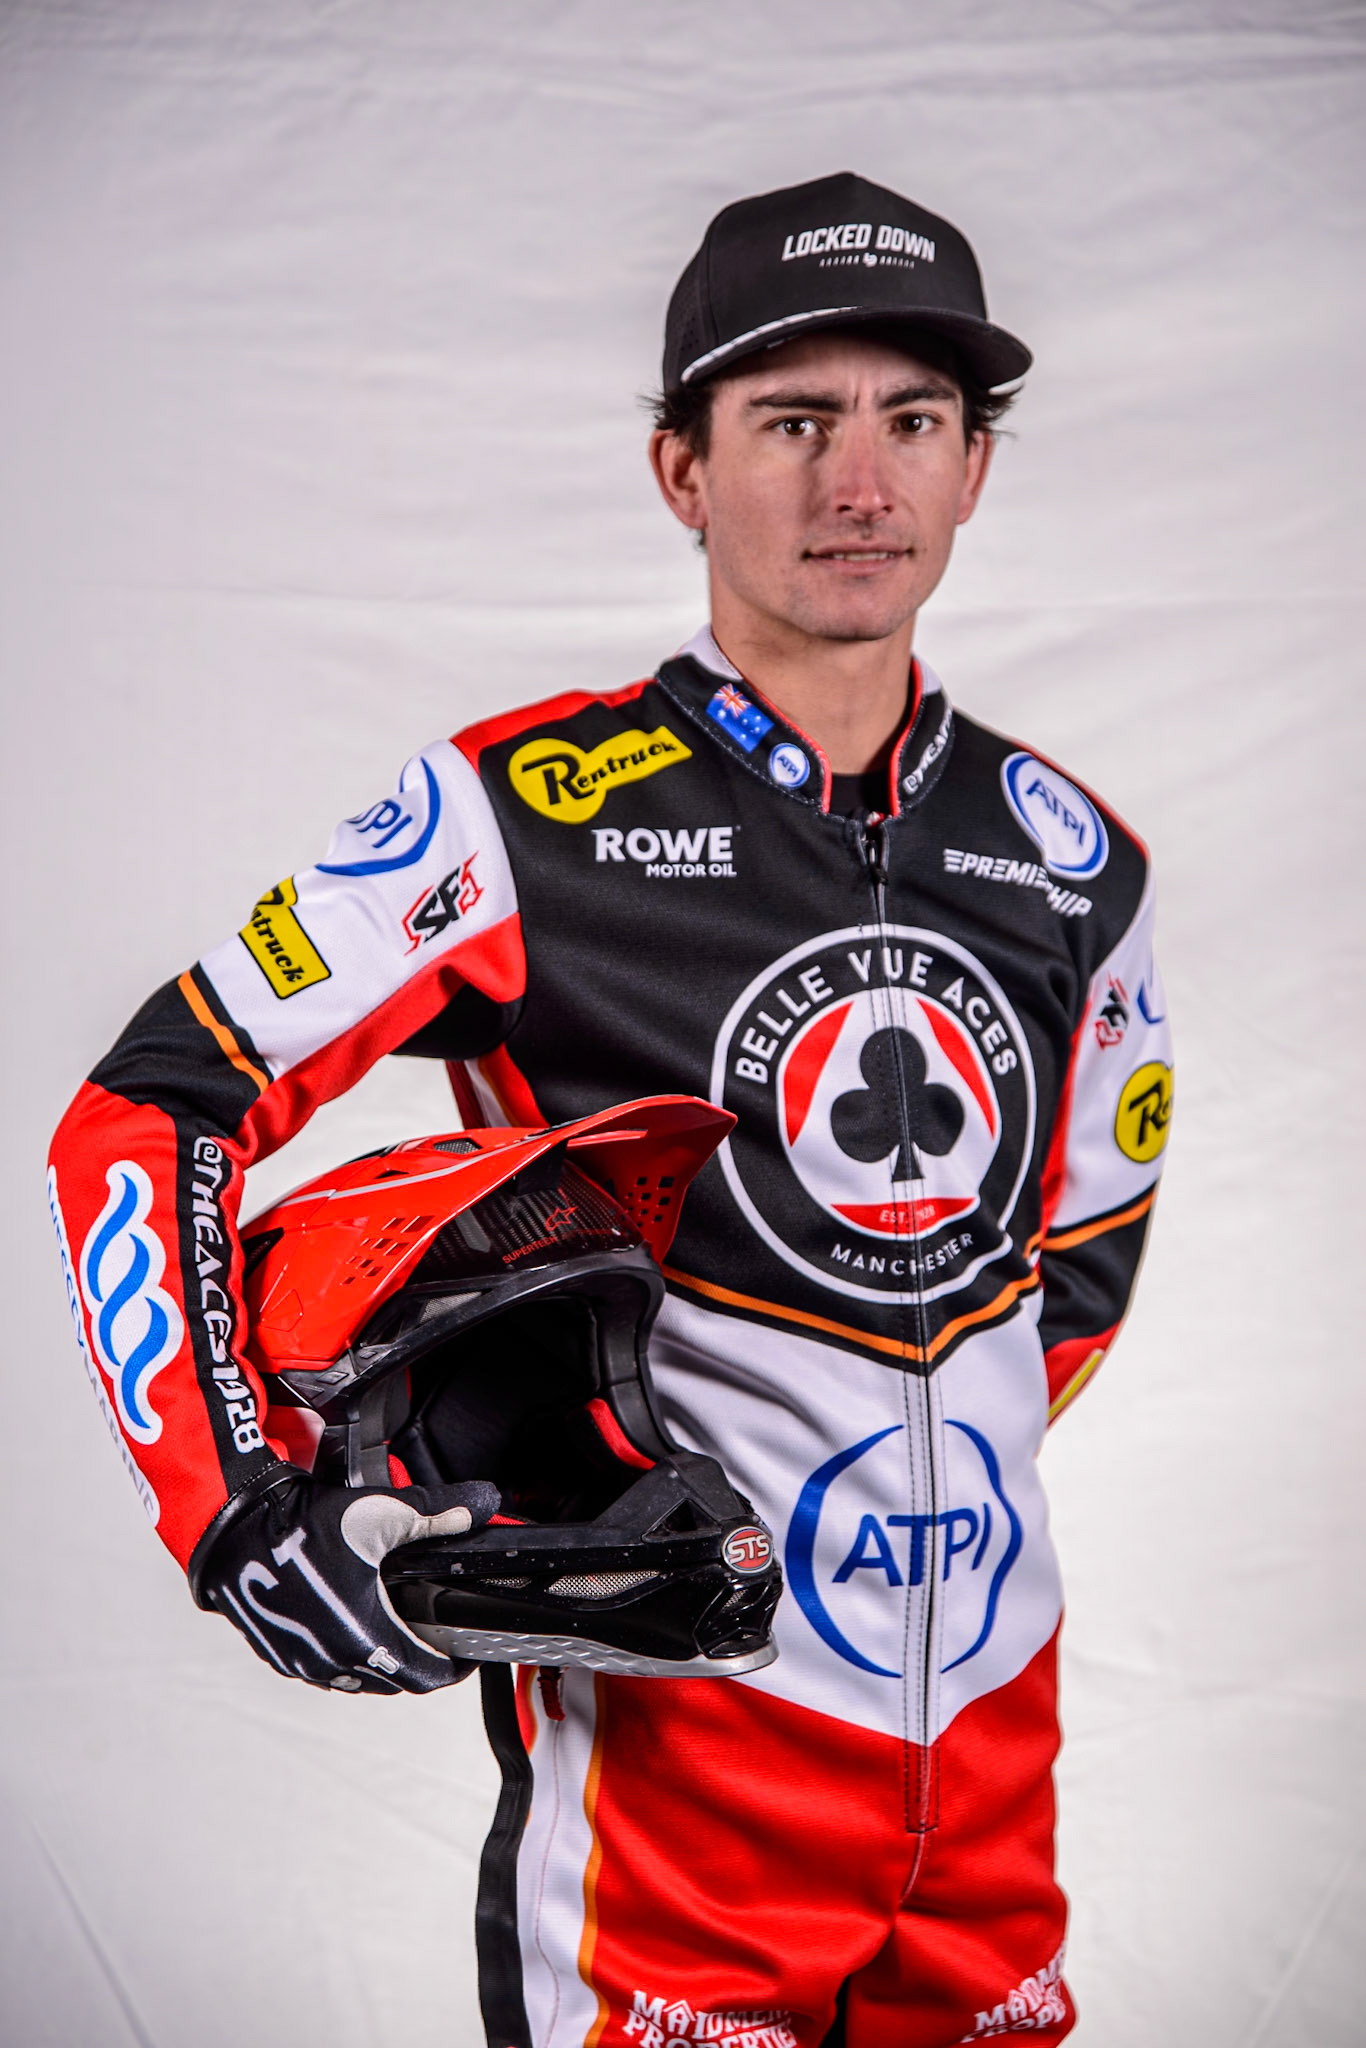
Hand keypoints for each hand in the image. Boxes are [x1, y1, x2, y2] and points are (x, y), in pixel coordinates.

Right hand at [197, 1468, 498, 1692]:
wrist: (235, 1531)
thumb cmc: (302, 1527)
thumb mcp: (382, 1514)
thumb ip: (436, 1514)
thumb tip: (477, 1506)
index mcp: (365, 1637)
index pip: (426, 1676)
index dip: (453, 1668)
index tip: (465, 1655)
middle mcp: (334, 1662)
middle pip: (395, 1681)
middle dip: (421, 1662)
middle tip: (436, 1636)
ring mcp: (304, 1663)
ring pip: (358, 1680)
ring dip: (383, 1662)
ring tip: (397, 1628)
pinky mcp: (280, 1656)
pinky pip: (325, 1671)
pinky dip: (347, 1657)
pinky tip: (351, 1624)